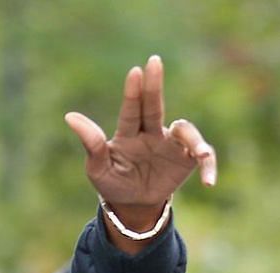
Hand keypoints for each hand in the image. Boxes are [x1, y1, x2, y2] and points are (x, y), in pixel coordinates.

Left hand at [66, 56, 216, 227]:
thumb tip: (70, 116)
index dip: (133, 92)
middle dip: (154, 85)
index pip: (131, 110)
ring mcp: (171, 144)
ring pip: (185, 131)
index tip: (135, 72)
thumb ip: (91, 144)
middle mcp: (151, 132)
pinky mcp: (187, 158)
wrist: (133, 205)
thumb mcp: (98, 169)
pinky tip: (209, 183)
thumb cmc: (113, 183)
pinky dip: (208, 166)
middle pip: (154, 106)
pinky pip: (203, 156)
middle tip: (154, 61)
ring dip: (193, 139)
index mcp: (128, 133)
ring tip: (198, 153)